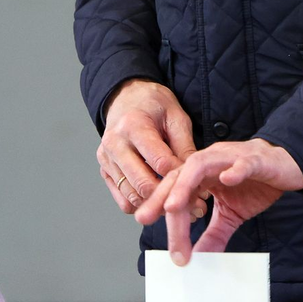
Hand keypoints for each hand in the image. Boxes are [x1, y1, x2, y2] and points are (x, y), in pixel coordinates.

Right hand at [98, 79, 205, 218]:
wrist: (126, 96)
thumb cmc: (152, 104)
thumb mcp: (175, 116)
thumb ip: (184, 146)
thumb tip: (193, 178)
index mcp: (133, 125)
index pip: (160, 162)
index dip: (182, 177)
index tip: (198, 185)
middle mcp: (115, 144)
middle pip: (144, 184)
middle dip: (170, 197)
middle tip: (193, 204)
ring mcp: (106, 159)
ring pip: (133, 197)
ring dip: (157, 205)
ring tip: (178, 203)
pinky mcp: (104, 170)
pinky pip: (123, 201)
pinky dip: (142, 205)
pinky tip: (157, 198)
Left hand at [135, 139, 302, 261]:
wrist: (288, 165)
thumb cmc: (256, 184)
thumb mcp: (231, 214)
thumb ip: (214, 233)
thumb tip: (198, 257)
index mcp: (201, 173)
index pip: (176, 190)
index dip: (160, 207)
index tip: (144, 224)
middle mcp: (210, 161)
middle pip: (180, 177)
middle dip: (162, 197)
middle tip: (147, 217)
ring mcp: (231, 157)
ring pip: (201, 165)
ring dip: (186, 184)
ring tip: (173, 205)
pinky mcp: (256, 159)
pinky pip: (243, 163)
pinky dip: (234, 170)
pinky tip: (227, 180)